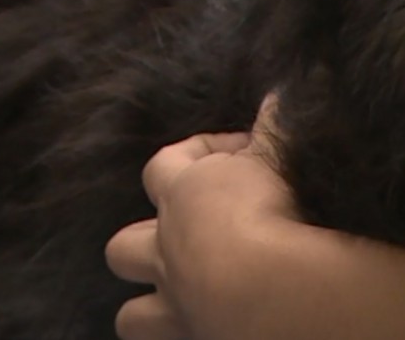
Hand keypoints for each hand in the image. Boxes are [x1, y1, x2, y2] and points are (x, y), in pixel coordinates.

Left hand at [105, 95, 404, 339]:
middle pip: (123, 248)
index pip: (167, 162)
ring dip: (150, 306)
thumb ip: (277, 123)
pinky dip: (185, 334)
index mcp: (184, 195)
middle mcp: (167, 253)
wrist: (276, 292)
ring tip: (188, 296)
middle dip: (146, 241)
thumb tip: (281, 90)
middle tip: (195, 234)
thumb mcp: (280, 155)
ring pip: (131, 315)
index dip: (200, 152)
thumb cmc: (277, 212)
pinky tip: (213, 325)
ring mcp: (175, 307)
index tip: (246, 151)